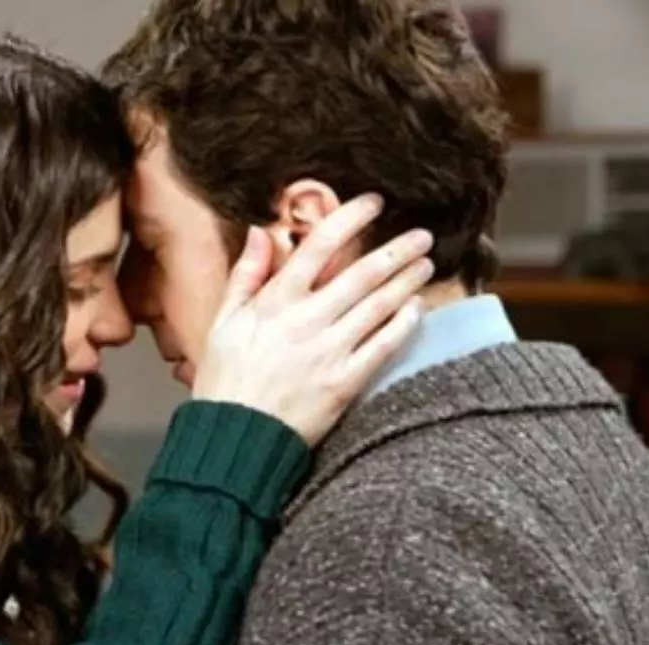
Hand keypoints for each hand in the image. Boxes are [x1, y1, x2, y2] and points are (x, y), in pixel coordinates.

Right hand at [192, 194, 432, 445]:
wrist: (237, 438)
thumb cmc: (226, 380)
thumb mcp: (223, 322)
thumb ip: (246, 275)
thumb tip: (260, 231)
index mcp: (274, 303)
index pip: (318, 246)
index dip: (349, 218)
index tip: (372, 203)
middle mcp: (306, 322)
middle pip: (362, 274)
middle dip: (396, 249)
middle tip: (422, 235)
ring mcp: (328, 353)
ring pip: (378, 306)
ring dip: (407, 281)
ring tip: (425, 264)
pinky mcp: (345, 383)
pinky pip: (383, 346)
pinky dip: (403, 324)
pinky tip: (416, 308)